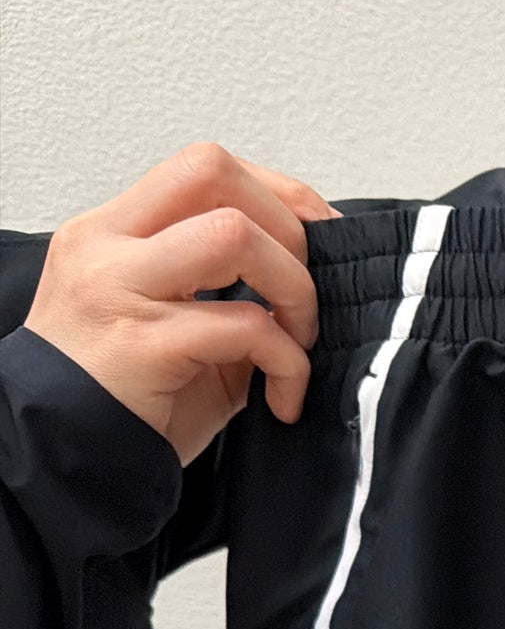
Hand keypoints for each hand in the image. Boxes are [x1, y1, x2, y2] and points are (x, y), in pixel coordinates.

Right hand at [24, 142, 338, 465]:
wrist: (63, 460)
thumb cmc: (122, 401)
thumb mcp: (172, 327)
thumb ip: (226, 293)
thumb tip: (308, 281)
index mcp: (112, 232)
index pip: (202, 168)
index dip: (277, 193)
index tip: (317, 235)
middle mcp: (107, 246)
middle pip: (213, 173)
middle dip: (288, 228)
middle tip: (306, 293)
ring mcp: (120, 289)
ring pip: (233, 235)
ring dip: (293, 287)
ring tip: (299, 340)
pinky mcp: (144, 345)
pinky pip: (246, 327)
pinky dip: (288, 362)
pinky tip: (284, 396)